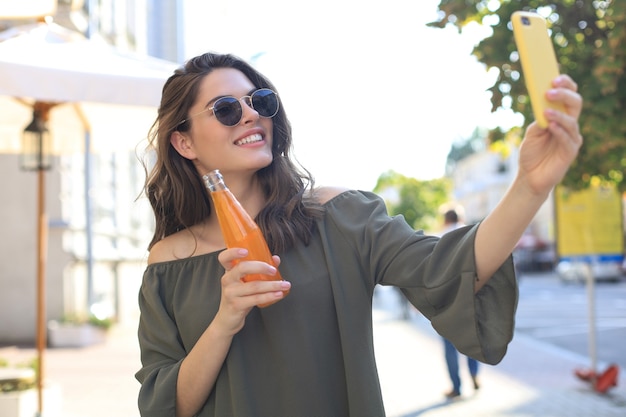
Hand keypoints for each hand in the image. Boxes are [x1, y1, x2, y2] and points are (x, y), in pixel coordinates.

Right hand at [213, 248, 289, 334]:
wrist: (227, 319)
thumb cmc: (238, 296)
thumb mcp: (244, 282)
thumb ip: (258, 269)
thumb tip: (276, 259)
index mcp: (229, 271)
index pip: (224, 258)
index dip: (233, 252)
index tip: (246, 250)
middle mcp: (227, 280)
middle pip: (242, 268)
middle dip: (261, 267)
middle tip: (274, 270)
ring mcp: (231, 293)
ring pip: (254, 286)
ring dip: (272, 285)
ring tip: (285, 284)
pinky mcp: (236, 305)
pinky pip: (256, 299)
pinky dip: (269, 296)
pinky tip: (279, 294)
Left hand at [518, 74, 582, 194]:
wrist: (529, 176)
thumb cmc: (531, 153)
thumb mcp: (531, 133)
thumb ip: (539, 119)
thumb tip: (543, 104)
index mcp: (560, 116)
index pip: (569, 96)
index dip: (565, 85)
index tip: (555, 78)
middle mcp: (569, 125)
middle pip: (575, 104)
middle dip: (564, 95)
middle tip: (550, 91)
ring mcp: (571, 138)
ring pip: (572, 121)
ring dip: (559, 114)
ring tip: (546, 111)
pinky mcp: (570, 152)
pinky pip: (568, 139)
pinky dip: (559, 131)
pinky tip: (550, 126)